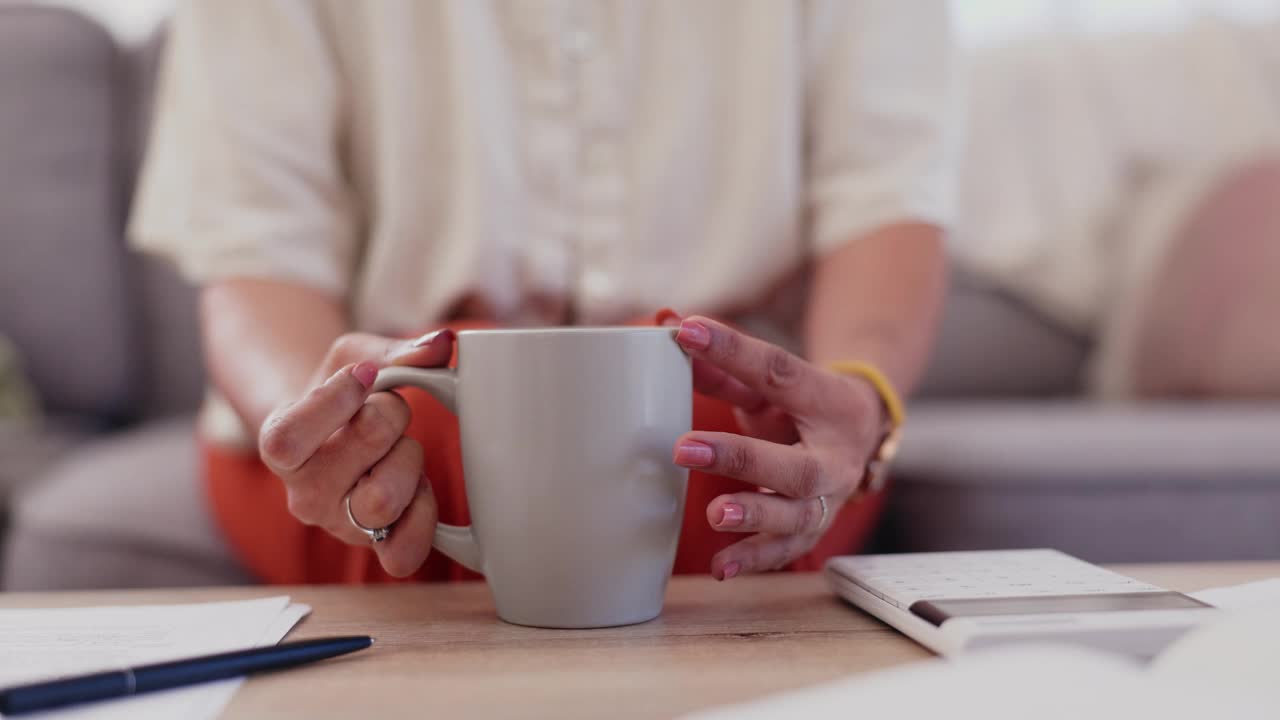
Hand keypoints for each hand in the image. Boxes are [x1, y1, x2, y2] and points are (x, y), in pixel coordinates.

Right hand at [257, 329, 454, 576]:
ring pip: (384, 499)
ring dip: (410, 460)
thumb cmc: (345, 397)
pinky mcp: (376, 548)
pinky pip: (404, 552)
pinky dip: (424, 516)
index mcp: (280, 445)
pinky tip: (420, 489)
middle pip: (362, 446)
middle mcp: (303, 494)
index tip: (365, 374)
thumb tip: (442, 343)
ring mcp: (339, 525)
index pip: (290, 437)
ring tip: (401, 451)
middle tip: (390, 413)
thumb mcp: (355, 358)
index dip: (336, 399)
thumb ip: (395, 351)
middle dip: (392, 414)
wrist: (342, 441)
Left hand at [670, 316, 885, 579]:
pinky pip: (786, 551)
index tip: (687, 332)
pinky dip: (754, 560)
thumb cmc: (802, 407)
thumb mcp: (772, 383)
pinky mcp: (814, 531)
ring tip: (714, 514)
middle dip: (740, 458)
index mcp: (828, 400)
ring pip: (797, 515)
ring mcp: (829, 500)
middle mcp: (837, 456)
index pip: (779, 371)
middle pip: (796, 464)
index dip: (733, 350)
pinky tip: (720, 567)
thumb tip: (667, 327)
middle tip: (685, 450)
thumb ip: (723, 366)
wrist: (861, 437)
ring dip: (753, 515)